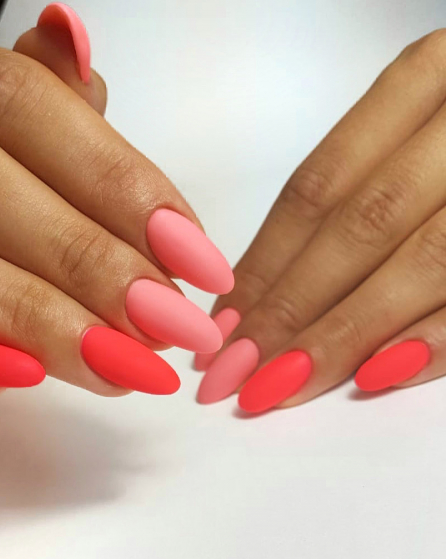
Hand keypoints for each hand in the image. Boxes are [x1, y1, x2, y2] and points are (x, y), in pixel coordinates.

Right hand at [0, 5, 232, 423]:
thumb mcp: (0, 161)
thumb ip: (44, 114)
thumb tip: (75, 40)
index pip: (12, 101)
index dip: (113, 177)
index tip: (193, 255)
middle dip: (81, 254)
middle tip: (166, 323)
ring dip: (27, 314)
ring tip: (120, 365)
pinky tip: (17, 379)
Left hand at [196, 29, 445, 412]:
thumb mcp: (409, 142)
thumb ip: (347, 201)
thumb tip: (254, 289)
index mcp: (427, 82)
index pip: (317, 189)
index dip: (265, 262)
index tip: (224, 322)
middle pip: (358, 228)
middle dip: (292, 309)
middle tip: (239, 369)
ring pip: (420, 262)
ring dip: (345, 334)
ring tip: (287, 384)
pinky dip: (434, 339)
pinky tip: (375, 375)